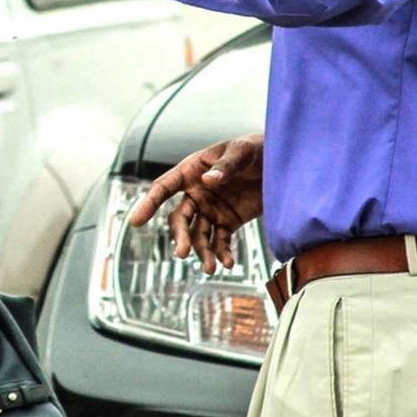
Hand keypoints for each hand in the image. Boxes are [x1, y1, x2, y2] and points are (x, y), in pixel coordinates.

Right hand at [127, 133, 264, 272]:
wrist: (281, 165)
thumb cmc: (256, 149)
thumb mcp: (242, 151)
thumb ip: (226, 165)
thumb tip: (208, 180)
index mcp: (192, 171)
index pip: (163, 187)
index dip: (149, 203)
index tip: (136, 221)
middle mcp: (197, 192)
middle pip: (180, 219)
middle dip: (181, 236)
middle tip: (183, 253)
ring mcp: (211, 209)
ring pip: (198, 234)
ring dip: (202, 252)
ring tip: (211, 268)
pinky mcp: (228, 221)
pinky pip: (219, 241)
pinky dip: (221, 253)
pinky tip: (227, 263)